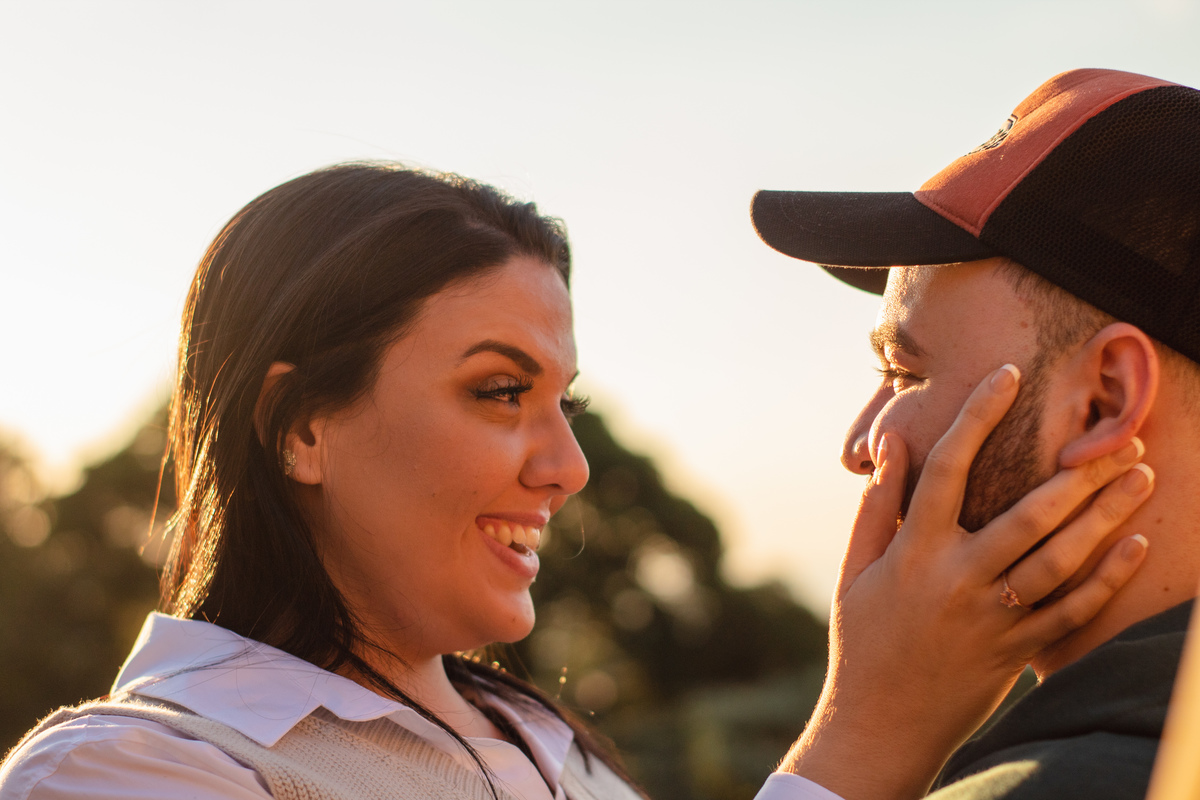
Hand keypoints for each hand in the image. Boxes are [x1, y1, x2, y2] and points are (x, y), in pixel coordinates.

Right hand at [780, 364, 1152, 799]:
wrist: (880, 724)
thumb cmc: (862, 637)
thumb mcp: (857, 569)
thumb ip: (877, 504)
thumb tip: (892, 444)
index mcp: (913, 552)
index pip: (946, 469)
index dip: (977, 417)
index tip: (1006, 376)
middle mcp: (956, 581)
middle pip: (1027, 516)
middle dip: (1076, 472)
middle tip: (1116, 434)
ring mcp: (992, 619)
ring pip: (1060, 561)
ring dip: (1105, 516)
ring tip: (1140, 475)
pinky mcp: (1017, 652)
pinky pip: (1071, 612)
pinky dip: (1107, 579)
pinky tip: (1134, 543)